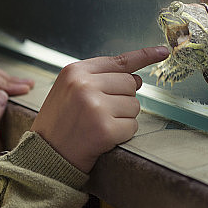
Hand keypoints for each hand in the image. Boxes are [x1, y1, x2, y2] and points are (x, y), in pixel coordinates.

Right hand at [31, 46, 169, 172]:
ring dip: (123, 118)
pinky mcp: (105, 129)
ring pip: (134, 106)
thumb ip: (100, 79)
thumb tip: (137, 78)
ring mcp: (95, 106)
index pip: (119, 61)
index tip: (164, 51)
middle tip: (100, 113)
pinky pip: (132, 127)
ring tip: (97, 125)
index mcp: (75, 71)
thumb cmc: (59, 122)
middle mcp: (85, 85)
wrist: (43, 155)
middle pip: (130, 84)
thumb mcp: (69, 90)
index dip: (144, 56)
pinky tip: (103, 138)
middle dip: (123, 100)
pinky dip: (122, 134)